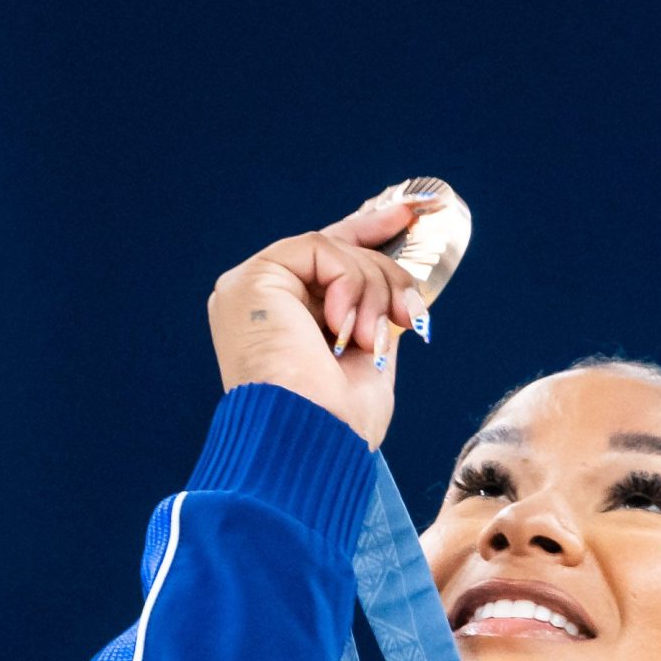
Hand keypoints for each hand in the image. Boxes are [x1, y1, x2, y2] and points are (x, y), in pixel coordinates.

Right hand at [206, 194, 439, 448]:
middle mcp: (257, 301)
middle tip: (410, 309)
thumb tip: (395, 290)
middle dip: (385, 267)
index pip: (323, 265)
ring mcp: (250, 288)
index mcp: (277, 323)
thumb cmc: (337, 424)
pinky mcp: (251, 279)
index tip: (408, 218)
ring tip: (369, 340)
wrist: (311, 442)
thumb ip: (371, 318)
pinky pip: (320, 249)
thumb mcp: (367, 361)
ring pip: (333, 249)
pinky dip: (349, 283)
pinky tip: (344, 326)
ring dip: (373, 290)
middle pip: (332, 251)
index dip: (366, 237)